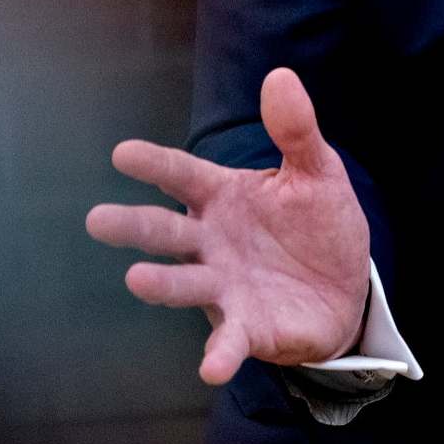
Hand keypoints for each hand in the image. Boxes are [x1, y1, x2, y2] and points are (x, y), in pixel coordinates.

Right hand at [85, 67, 369, 383]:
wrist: (346, 287)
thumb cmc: (318, 223)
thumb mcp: (317, 171)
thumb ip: (296, 130)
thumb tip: (280, 76)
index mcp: (224, 196)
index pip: (182, 175)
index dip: (154, 163)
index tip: (122, 152)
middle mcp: (212, 242)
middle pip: (166, 231)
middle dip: (134, 226)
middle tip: (97, 219)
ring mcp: (224, 286)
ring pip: (185, 284)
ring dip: (163, 284)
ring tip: (137, 279)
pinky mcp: (246, 327)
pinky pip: (228, 341)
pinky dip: (219, 354)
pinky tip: (211, 367)